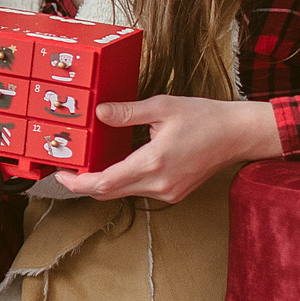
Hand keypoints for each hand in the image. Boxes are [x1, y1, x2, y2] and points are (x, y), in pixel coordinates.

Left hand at [54, 96, 282, 204]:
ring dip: (104, 181)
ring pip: (123, 193)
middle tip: (67, 168)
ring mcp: (167, 192)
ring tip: (88, 163)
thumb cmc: (205, 118)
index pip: (104, 183)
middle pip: (109, 192)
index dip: (77, 182)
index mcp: (154, 163)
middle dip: (84, 183)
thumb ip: (128, 112)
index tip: (61, 174)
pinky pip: (139, 191)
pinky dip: (123, 180)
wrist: (238, 135)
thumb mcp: (162, 107)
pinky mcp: (173, 193)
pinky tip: (117, 164)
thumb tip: (99, 113)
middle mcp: (159, 184)